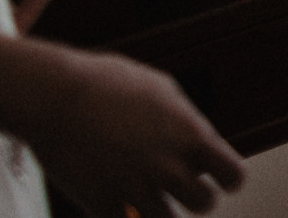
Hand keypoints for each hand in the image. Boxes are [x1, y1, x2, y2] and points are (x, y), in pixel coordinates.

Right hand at [23, 46, 245, 216]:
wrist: (54, 95)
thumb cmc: (107, 83)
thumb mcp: (160, 88)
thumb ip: (184, 119)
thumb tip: (197, 139)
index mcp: (189, 134)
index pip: (233, 175)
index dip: (228, 178)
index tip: (217, 176)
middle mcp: (167, 165)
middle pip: (205, 204)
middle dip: (195, 198)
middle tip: (178, 187)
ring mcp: (134, 187)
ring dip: (160, 214)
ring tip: (148, 199)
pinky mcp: (101, 204)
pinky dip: (121, 217)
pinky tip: (113, 203)